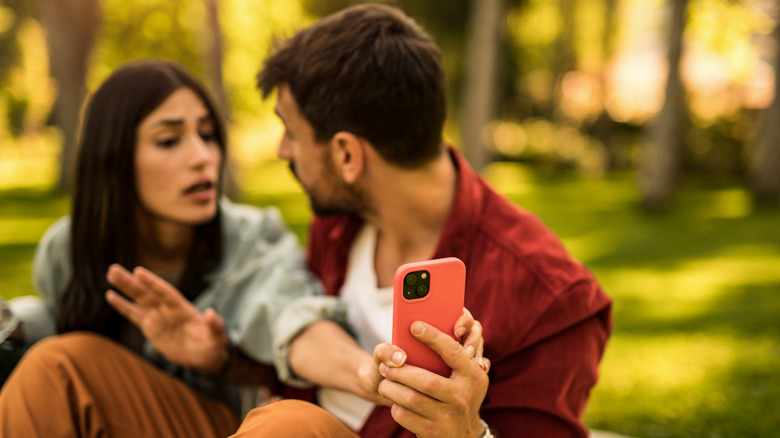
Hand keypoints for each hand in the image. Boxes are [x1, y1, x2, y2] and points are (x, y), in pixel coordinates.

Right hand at [105, 264, 228, 373]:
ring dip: (125, 288)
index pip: (165, 293)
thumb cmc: (213, 345)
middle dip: (131, 282)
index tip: (139, 272)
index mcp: (182, 309)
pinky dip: (123, 306)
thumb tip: (211, 313)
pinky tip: (110, 295)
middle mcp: (168, 309)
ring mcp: (159, 317)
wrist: (205, 356)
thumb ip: (215, 325)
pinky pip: (135, 315)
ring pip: (139, 300)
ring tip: (111, 273)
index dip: (153, 283)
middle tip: (113, 269)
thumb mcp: (217, 337)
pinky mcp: (152, 328)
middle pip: (147, 294)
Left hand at [371, 310, 489, 437]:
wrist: (462, 435)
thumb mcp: (463, 376)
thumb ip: (448, 354)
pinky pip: (405, 416)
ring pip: (411, 399)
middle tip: (387, 367)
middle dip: (400, 372)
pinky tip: (395, 401)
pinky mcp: (434, 433)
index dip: (433, 337)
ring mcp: (449, 417)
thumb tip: (410, 343)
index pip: (452, 351)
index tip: (414, 326)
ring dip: (391, 388)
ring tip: (385, 382)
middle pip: (425, 380)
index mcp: (472, 375)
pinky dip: (395, 406)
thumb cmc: (456, 394)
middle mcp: (463, 396)